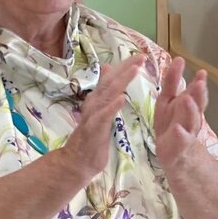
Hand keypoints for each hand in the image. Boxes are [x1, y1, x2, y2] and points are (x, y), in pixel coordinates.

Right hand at [60, 55, 143, 183]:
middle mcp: (94, 104)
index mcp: (97, 100)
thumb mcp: (99, 112)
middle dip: (126, 68)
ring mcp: (93, 116)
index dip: (125, 67)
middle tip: (141, 57)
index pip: (111, 79)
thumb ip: (105, 92)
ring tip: (135, 69)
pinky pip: (104, 116)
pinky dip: (112, 106)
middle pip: (110, 81)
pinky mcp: (95, 130)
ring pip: (108, 94)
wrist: (76, 162)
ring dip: (122, 80)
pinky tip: (122, 98)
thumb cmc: (91, 139)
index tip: (140, 56)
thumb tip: (107, 69)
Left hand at [153, 54, 208, 171]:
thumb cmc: (171, 125)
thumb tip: (178, 59)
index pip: (189, 90)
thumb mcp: (169, 101)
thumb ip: (172, 83)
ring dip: (190, 110)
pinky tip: (179, 130)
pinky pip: (180, 141)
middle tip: (199, 82)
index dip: (188, 79)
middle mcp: (189, 117)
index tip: (190, 65)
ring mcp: (186, 132)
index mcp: (185, 105)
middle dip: (198, 93)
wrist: (177, 156)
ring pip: (191, 121)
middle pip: (195, 104)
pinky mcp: (178, 148)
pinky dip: (180, 136)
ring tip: (188, 100)